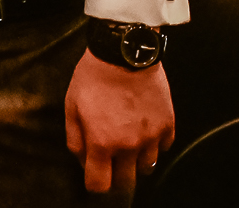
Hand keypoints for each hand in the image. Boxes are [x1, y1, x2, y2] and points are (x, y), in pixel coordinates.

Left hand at [65, 53, 174, 195]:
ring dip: (136, 159)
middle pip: (126, 182)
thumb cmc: (93, 77)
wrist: (123, 52)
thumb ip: (76, 140)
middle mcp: (128, 146)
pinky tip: (144, 127)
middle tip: (113, 159)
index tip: (96, 175)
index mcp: (102, 143)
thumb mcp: (71, 106)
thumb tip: (83, 161)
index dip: (96, 183)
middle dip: (117, 175)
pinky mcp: (167, 125)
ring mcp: (151, 137)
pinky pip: (163, 148)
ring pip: (147, 167)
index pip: (100, 185)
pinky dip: (154, 144)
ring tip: (129, 139)